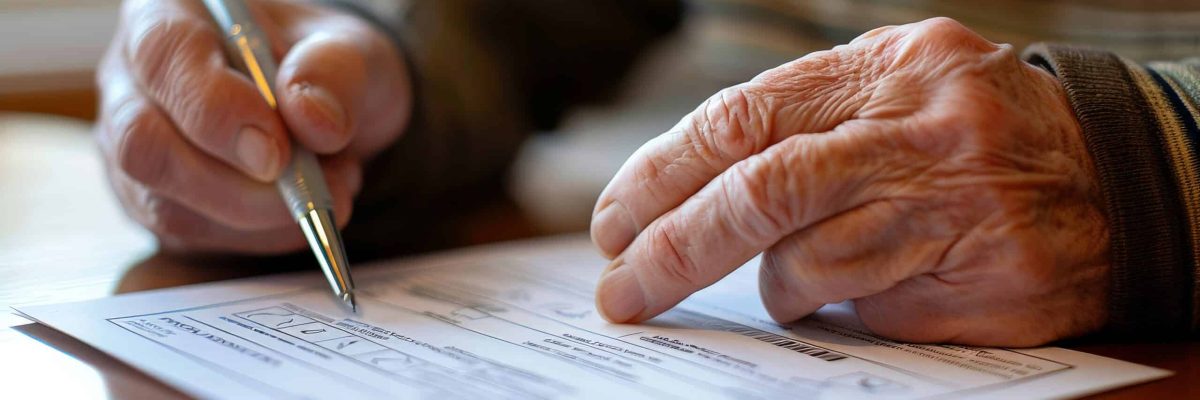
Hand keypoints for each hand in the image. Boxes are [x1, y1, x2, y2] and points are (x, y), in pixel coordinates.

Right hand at [96, 0, 409, 252]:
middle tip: (314, 188)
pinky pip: (192, 237)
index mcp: (170, 15)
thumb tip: (313, 120)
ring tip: (327, 187)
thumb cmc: (325, 69)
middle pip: (143, 145)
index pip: (164, 58)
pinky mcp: (155, 202)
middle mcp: (134, 81)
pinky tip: (301, 209)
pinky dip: (259, 236)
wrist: (325, 112)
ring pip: (166, 205)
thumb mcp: (354, 52)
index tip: (276, 152)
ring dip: (260, 217)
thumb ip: (337, 72)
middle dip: (235, 186)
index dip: (216, 111)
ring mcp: (135, 146)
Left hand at [590, 18, 1108, 345]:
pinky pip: (870, 307)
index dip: (663, 174)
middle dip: (675, 247)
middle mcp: (921, 131)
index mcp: (886, 69)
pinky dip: (845, 303)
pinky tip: (875, 282)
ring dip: (780, 282)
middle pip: (763, 192)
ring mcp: (958, 209)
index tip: (614, 222)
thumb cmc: (973, 134)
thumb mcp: (895, 87)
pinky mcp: (985, 281)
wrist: (1118, 178)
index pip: (743, 118)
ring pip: (810, 263)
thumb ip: (806, 119)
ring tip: (798, 273)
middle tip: (624, 289)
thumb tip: (686, 188)